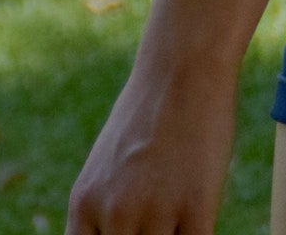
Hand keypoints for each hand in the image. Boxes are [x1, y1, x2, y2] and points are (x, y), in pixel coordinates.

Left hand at [66, 55, 237, 234]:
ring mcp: (155, 212)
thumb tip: (114, 234)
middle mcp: (114, 213)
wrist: (183, 67)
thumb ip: (104, 208)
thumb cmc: (150, 112)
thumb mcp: (109, 162)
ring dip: (173, 233)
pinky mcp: (196, 208)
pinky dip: (198, 234)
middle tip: (160, 218)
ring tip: (180, 209)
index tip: (131, 232)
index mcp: (84, 203)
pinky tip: (201, 216)